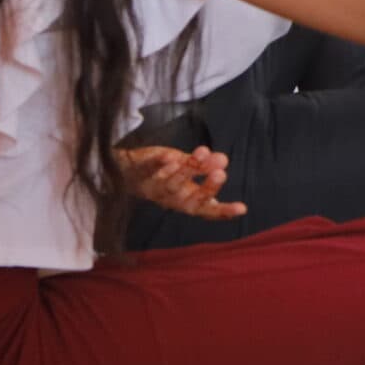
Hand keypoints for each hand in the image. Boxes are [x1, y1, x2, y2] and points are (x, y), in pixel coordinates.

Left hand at [117, 145, 245, 220]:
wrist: (122, 170)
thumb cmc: (162, 172)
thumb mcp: (186, 169)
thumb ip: (203, 166)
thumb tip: (223, 159)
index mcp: (185, 200)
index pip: (206, 209)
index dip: (224, 211)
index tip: (242, 208)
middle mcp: (169, 198)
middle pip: (189, 200)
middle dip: (206, 188)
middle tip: (221, 174)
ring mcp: (152, 186)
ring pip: (170, 184)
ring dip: (187, 171)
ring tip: (202, 153)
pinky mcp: (136, 171)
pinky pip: (147, 169)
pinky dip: (157, 163)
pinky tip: (170, 156)